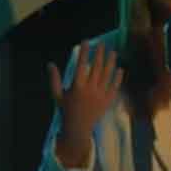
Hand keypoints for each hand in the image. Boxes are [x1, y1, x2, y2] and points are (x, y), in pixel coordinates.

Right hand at [48, 40, 123, 167]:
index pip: (82, 65)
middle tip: (102, 44)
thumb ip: (54, 79)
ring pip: (107, 75)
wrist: (78, 128)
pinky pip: (114, 87)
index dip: (85, 52)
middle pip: (97, 67)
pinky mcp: (107, 101)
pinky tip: (120, 69)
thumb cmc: (66, 110)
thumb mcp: (57, 95)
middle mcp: (90, 89)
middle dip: (99, 54)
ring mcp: (100, 95)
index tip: (86, 42)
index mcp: (77, 86)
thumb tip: (50, 64)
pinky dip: (117, 78)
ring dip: (111, 62)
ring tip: (113, 52)